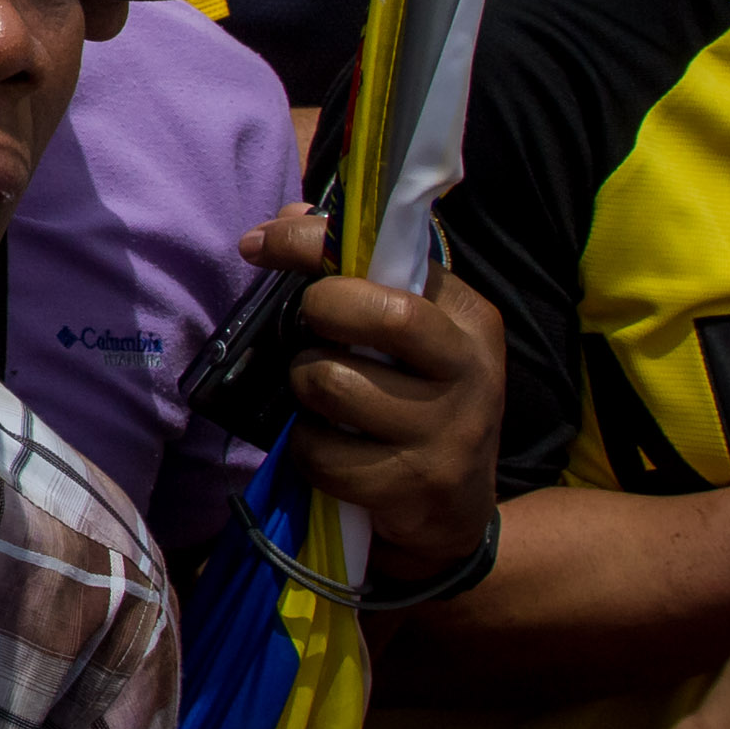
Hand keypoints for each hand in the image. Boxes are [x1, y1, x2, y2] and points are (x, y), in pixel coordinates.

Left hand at [236, 205, 504, 576]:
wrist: (454, 510)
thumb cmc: (416, 400)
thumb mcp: (406, 335)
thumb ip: (356, 272)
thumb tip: (290, 218)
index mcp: (469, 318)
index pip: (392, 257)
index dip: (313, 243)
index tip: (258, 243)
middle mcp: (471, 371)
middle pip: (381, 315)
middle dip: (319, 312)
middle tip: (307, 329)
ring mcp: (448, 433)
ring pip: (333, 383)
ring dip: (305, 385)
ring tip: (320, 395)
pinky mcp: (414, 486)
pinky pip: (324, 453)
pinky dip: (307, 448)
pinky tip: (328, 445)